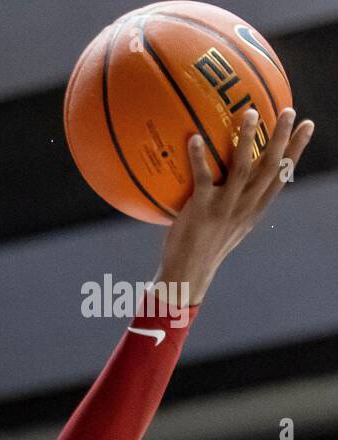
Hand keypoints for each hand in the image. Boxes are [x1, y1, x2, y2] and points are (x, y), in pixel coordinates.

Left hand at [155, 108, 314, 305]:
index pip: (282, 175)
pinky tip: (195, 138)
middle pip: (270, 166)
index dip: (296, 149)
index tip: (307, 125)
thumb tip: (228, 177)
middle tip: (288, 110)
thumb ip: (234, 201)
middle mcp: (245, 206)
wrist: (188, 273)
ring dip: (247, 139)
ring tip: (249, 114)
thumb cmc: (204, 247)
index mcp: (255, 209)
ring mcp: (225, 207)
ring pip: (242, 168)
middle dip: (282, 137)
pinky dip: (199, 157)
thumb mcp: (228, 225)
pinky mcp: (202, 210)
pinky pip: (202, 178)